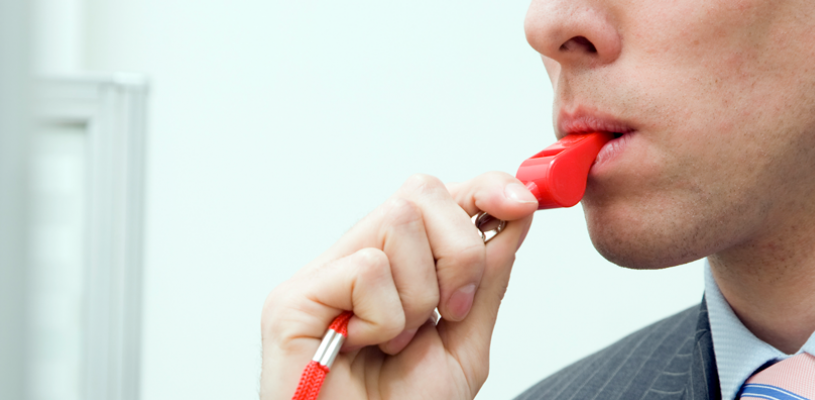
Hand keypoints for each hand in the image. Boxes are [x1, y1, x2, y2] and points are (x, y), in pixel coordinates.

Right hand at [260, 172, 537, 399]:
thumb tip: (513, 216)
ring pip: (397, 220)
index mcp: (396, 268)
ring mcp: (322, 276)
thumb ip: (486, 280)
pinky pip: (367, 268)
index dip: (483, 187)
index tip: (522, 202)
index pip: (437, 197)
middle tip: (450, 310)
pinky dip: (384, 318)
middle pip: (421, 193)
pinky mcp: (293, 298)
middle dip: (459, 252)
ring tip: (398, 340)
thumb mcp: (464, 344)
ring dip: (419, 294)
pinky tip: (363, 347)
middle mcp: (356, 260)